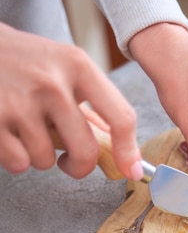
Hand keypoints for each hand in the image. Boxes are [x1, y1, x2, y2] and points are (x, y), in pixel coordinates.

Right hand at [0, 23, 142, 180]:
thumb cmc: (26, 61)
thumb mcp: (64, 67)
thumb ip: (93, 105)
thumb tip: (122, 150)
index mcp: (78, 66)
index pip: (119, 117)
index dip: (128, 151)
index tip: (130, 171)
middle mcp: (52, 83)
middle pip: (85, 151)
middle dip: (78, 166)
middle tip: (68, 161)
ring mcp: (21, 101)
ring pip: (45, 160)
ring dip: (38, 155)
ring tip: (26, 129)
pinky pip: (18, 162)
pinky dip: (15, 157)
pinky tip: (8, 133)